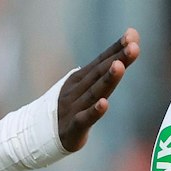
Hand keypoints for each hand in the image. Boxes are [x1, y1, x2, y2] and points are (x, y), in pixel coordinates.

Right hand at [56, 30, 140, 154]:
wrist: (38, 135)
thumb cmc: (69, 107)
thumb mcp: (85, 87)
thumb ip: (106, 69)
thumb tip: (130, 43)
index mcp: (80, 79)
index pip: (101, 61)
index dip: (116, 48)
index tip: (132, 34)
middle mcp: (76, 90)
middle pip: (100, 73)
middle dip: (117, 58)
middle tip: (133, 46)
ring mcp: (73, 108)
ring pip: (93, 92)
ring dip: (107, 79)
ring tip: (119, 66)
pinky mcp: (72, 128)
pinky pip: (84, 119)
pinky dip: (94, 111)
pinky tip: (104, 104)